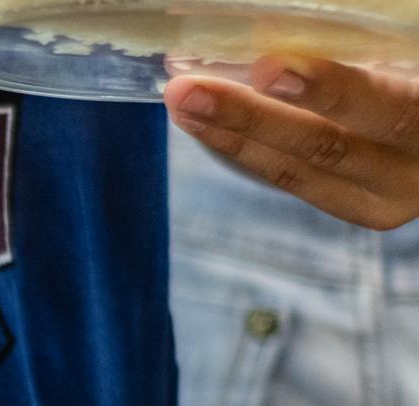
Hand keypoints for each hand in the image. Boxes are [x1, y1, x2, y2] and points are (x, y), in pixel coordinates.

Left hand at [165, 57, 418, 229]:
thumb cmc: (418, 69)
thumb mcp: (408, 50)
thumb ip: (370, 46)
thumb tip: (279, 29)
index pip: (387, 109)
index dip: (328, 89)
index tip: (267, 67)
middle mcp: (417, 166)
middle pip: (328, 145)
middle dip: (251, 116)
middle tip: (188, 89)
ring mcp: (389, 193)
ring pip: (301, 168)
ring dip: (232, 132)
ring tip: (180, 100)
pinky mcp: (362, 207)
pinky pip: (294, 178)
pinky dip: (244, 147)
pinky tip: (201, 121)